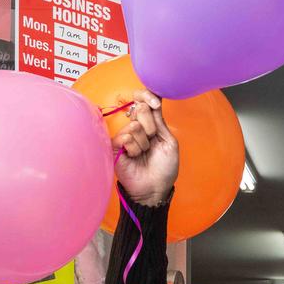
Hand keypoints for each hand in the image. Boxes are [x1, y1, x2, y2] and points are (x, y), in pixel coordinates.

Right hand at [112, 90, 178, 206]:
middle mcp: (136, 128)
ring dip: (144, 143)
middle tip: (152, 140)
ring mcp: (125, 136)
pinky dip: (134, 148)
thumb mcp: (169, 142)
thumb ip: (160, 121)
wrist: (155, 188)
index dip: (147, 96)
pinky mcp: (115, 147)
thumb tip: (154, 100)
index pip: (144, 102)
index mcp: (150, 125)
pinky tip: (134, 157)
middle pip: (140, 110)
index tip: (156, 102)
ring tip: (144, 153)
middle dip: (151, 126)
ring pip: (134, 126)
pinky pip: (125, 137)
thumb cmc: (165, 168)